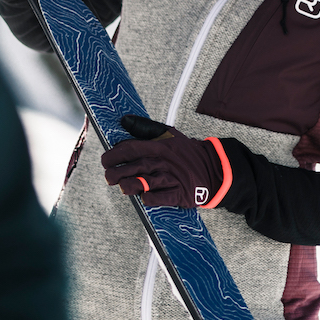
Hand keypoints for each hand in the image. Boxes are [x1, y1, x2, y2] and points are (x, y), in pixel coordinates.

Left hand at [100, 114, 232, 207]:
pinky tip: (143, 198)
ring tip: (122, 187)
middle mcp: (163, 161)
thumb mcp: (169, 134)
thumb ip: (145, 128)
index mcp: (158, 146)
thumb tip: (124, 120)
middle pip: (135, 166)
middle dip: (117, 172)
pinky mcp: (180, 193)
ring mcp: (171, 178)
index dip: (114, 155)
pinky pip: (163, 198)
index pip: (131, 149)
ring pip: (146, 182)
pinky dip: (151, 199)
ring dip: (131, 185)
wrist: (213, 168)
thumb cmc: (185, 152)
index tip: (106, 161)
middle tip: (109, 176)